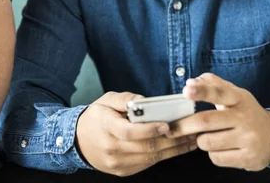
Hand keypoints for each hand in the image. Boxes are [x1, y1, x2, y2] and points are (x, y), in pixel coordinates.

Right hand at [76, 92, 197, 176]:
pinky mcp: (124, 170)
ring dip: (174, 150)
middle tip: (191, 131)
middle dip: (171, 140)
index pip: (129, 132)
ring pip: (150, 157)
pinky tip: (177, 148)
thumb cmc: (96, 117)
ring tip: (191, 139)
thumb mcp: (106, 100)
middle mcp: (112, 148)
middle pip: (145, 147)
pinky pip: (148, 164)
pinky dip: (165, 156)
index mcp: (106, 127)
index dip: (149, 130)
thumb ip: (125, 99)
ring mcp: (118, 162)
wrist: (78, 141)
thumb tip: (144, 101)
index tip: (167, 125)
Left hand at [167, 73, 269, 170]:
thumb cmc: (244, 113)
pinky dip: (212, 154)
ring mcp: (248, 139)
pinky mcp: (249, 158)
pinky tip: (221, 148)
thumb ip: (212, 84)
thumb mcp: (234, 94)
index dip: (201, 91)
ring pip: (207, 142)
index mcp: (239, 99)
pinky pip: (216, 158)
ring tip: (209, 137)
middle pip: (205, 121)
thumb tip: (190, 82)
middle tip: (171, 129)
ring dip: (200, 141)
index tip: (186, 90)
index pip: (219, 92)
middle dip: (183, 126)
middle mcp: (245, 118)